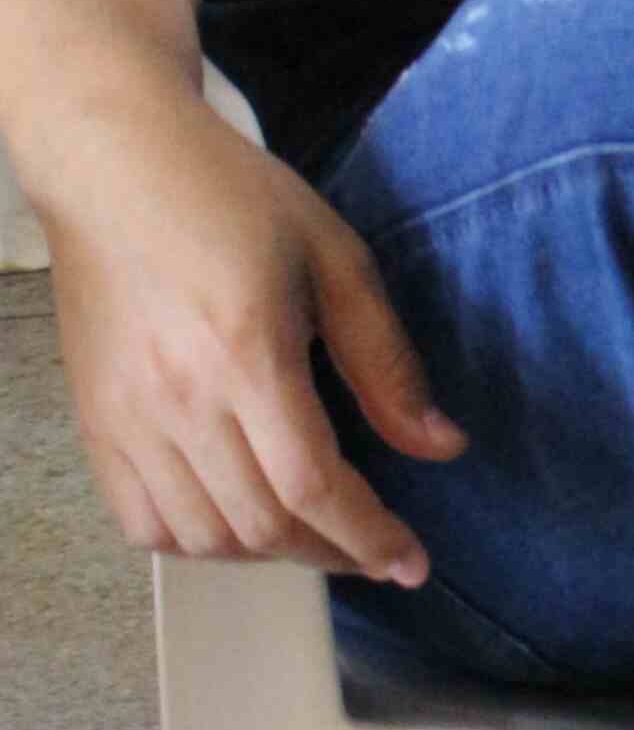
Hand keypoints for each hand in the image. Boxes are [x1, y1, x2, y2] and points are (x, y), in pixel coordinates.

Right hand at [39, 83, 463, 579]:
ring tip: (314, 533)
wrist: (114, 167)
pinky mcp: (96, 423)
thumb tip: (440, 445)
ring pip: (203, 537)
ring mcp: (127, 418)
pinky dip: (197, 543)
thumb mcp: (336, 259)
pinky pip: (142, 522)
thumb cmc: (228, 198)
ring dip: (269, 554)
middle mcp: (178, 399)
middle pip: (262, 526)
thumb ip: (388, 362)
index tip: (410, 562)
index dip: (369, 537)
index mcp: (245, 354)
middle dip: (332, 552)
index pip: (312, 487)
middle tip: (374, 548)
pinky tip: (239, 521)